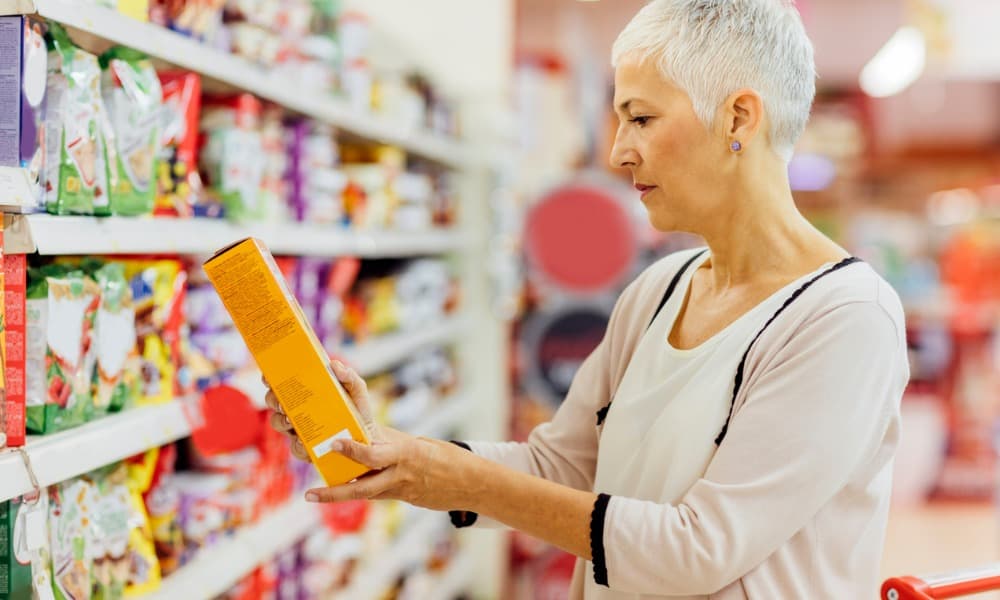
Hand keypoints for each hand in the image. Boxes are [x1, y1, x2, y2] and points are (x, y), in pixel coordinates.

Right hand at [265, 360, 403, 461]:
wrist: (368, 439)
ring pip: (278, 424)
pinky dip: (298, 445)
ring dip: (280, 421)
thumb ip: (349, 377)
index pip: (283, 383)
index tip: (268, 377)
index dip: (271, 379)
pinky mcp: (306, 449)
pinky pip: (295, 448)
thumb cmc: (358, 411)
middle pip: (274, 402)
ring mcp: (299, 429)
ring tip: (290, 421)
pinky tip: (304, 442)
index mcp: (307, 393)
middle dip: (273, 400)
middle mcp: (298, 410)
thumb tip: (334, 365)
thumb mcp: (356, 390)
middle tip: (281, 402)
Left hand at [304, 436, 476, 511]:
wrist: (471, 484)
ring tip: (314, 495)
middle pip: (363, 485)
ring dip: (337, 494)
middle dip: (335, 490)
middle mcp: (399, 474)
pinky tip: (337, 490)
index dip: (353, 450)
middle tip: (311, 491)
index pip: (374, 454)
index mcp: (405, 454)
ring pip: (364, 493)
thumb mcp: (420, 444)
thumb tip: (366, 436)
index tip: (335, 443)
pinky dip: (357, 490)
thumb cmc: (446, 457)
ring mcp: (400, 490)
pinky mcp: (402, 498)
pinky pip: (375, 494)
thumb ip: (392, 443)